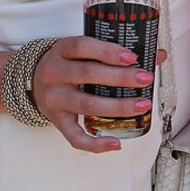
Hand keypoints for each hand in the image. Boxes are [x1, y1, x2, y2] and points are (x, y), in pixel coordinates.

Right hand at [30, 35, 165, 152]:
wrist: (31, 81)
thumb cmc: (67, 63)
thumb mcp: (83, 51)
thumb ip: (115, 51)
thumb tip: (158, 54)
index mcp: (62, 49)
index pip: (83, 47)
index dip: (108, 51)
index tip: (132, 57)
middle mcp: (54, 72)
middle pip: (88, 74)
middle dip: (121, 78)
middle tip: (146, 79)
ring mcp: (54, 98)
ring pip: (86, 104)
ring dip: (117, 107)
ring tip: (142, 105)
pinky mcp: (55, 120)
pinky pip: (74, 136)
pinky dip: (96, 143)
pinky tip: (116, 142)